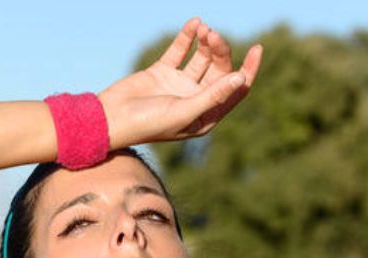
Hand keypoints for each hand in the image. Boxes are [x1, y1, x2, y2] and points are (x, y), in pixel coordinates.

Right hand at [99, 17, 261, 147]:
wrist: (111, 119)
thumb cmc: (148, 124)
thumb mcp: (184, 111)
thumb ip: (212, 95)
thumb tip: (240, 78)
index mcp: (206, 115)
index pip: (235, 90)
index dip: (248, 70)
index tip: (257, 48)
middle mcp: (196, 99)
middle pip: (219, 69)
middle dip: (220, 50)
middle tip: (213, 35)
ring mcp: (179, 85)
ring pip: (201, 58)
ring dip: (205, 42)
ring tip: (204, 29)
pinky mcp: (163, 72)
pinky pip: (180, 51)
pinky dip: (188, 37)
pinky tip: (195, 23)